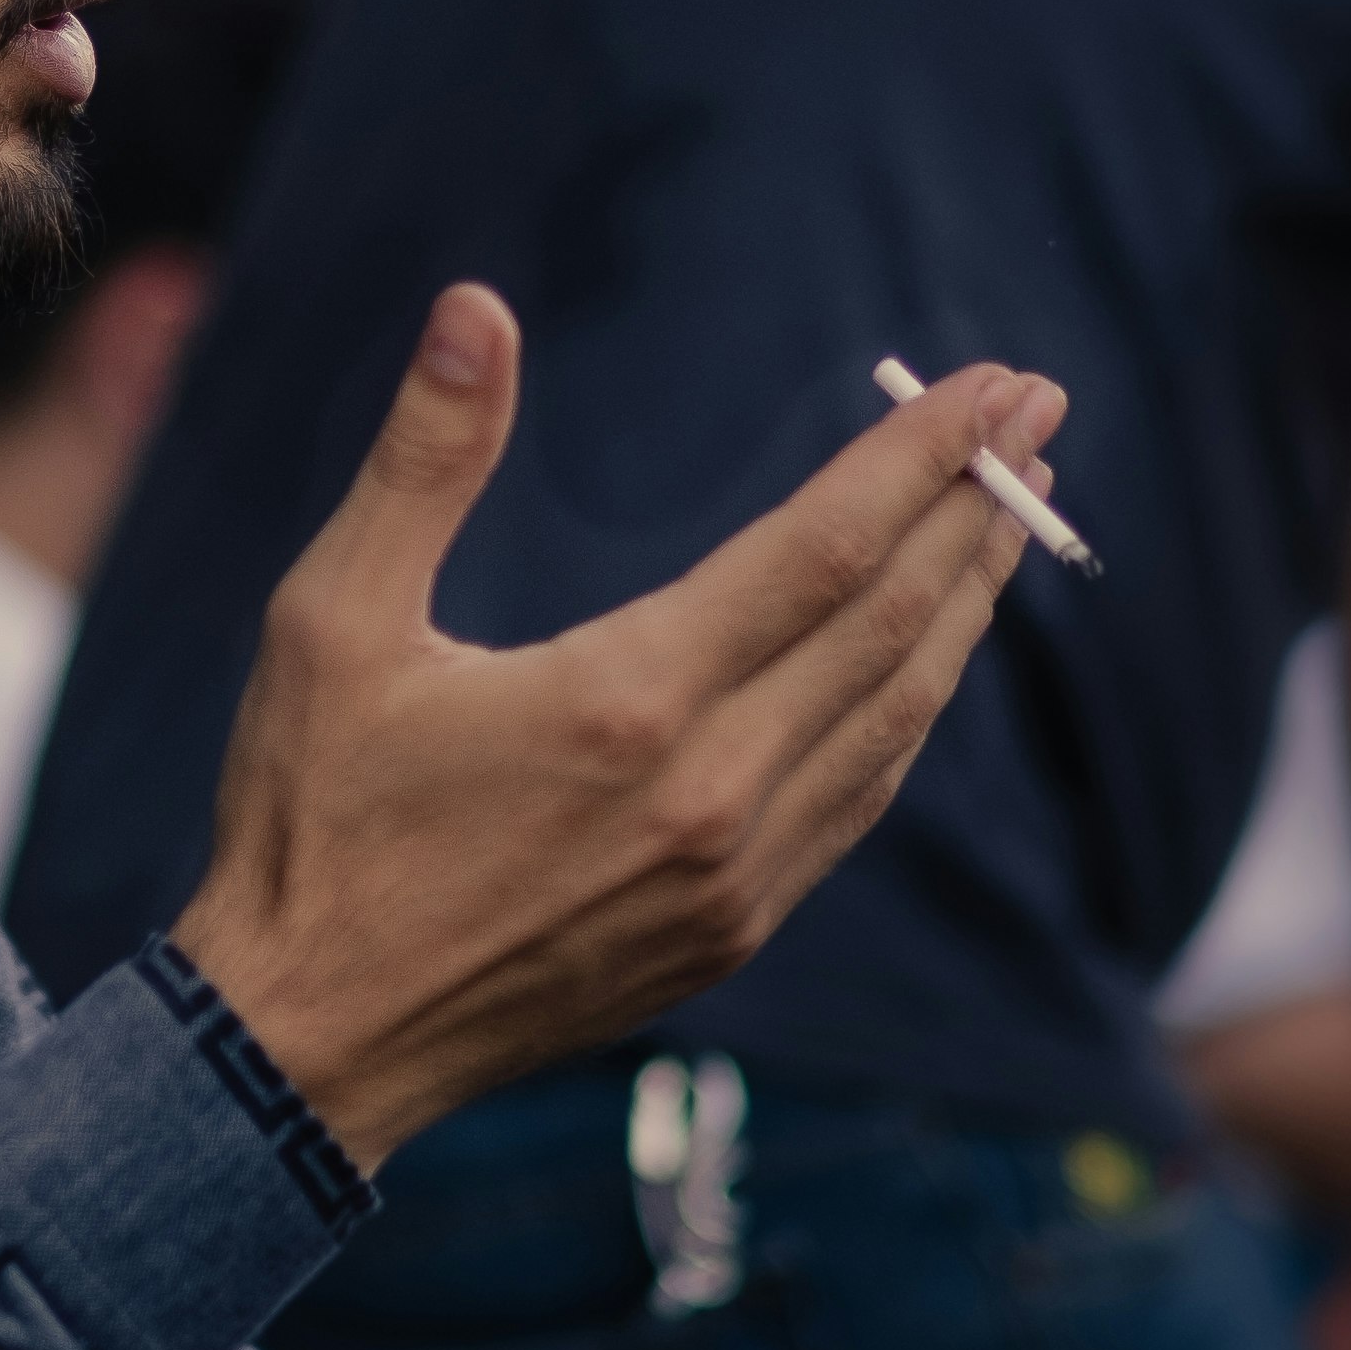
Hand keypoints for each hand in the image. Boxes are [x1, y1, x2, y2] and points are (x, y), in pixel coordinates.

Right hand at [174, 299, 1052, 1178]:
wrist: (309, 1040)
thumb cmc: (309, 817)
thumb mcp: (332, 618)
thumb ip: (423, 458)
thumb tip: (476, 309)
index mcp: (626, 700)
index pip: (825, 549)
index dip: (921, 457)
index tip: (995, 381)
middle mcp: (708, 791)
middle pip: (891, 625)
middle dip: (978, 509)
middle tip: (1041, 413)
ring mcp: (733, 876)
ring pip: (893, 716)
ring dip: (964, 607)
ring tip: (1012, 519)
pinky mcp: (731, 933)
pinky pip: (858, 798)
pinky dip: (907, 710)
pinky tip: (924, 660)